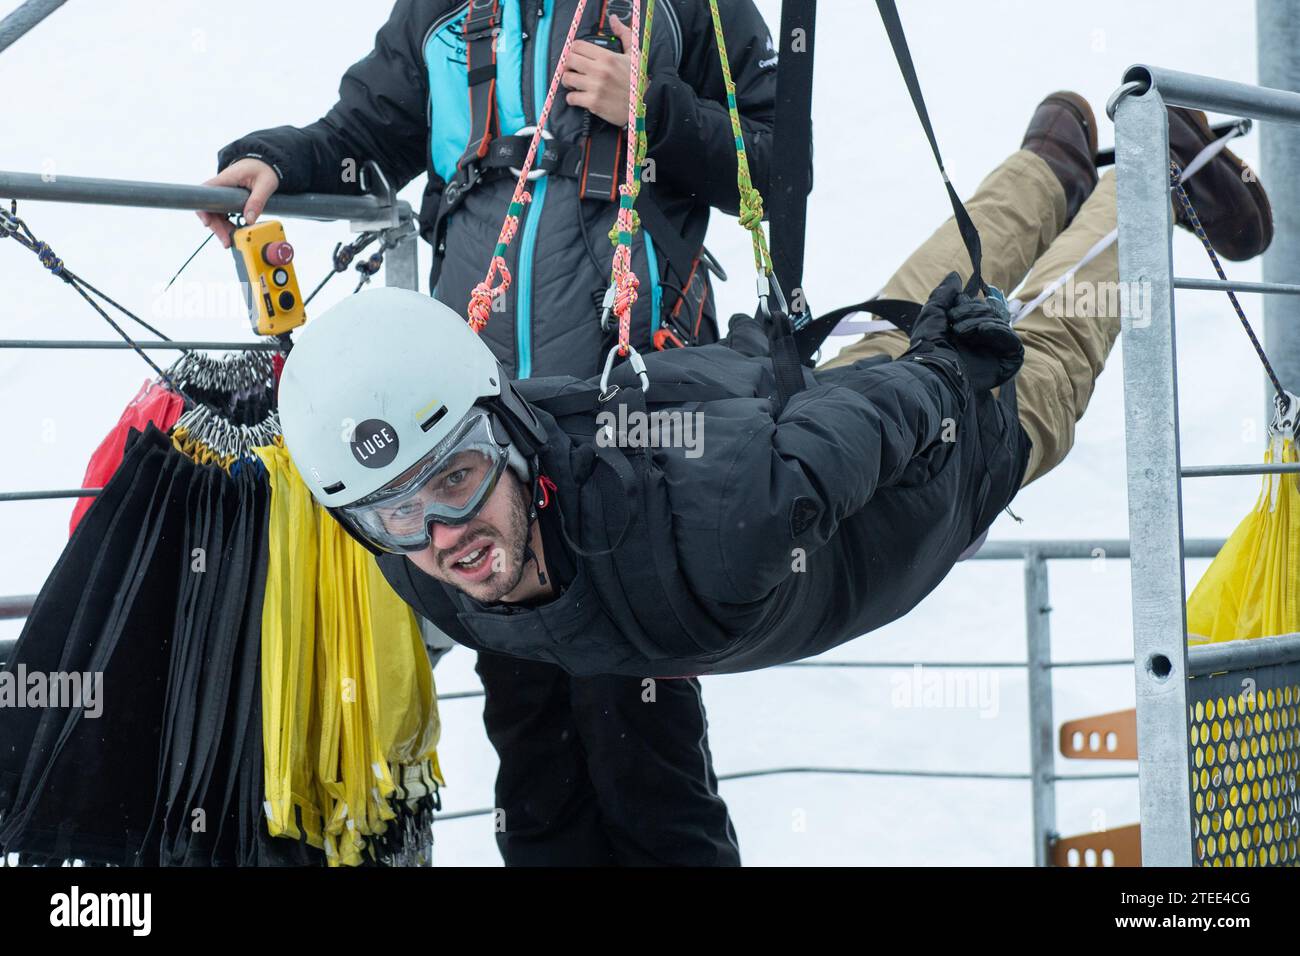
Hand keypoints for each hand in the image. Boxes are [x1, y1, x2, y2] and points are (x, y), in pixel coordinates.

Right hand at [195, 157, 279, 247]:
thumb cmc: (263, 169)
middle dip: (216, 227)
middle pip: (209, 209)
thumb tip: (249, 220)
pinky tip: (235, 233)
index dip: (203, 209)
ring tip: (231, 241)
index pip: (206, 194)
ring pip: (216, 214)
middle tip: (226, 242)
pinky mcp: (228, 200)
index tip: (206, 223)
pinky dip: (228, 225)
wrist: (266, 163)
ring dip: (222, 228)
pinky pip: (224, 214)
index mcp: (226, 179)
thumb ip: (257, 200)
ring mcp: (223, 194)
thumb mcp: (265, 184)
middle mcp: (220, 187)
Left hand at [562, 14, 634, 126]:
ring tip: (575, 84)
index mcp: (607, 57)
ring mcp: (596, 87)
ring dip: (568, 82)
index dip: (573, 50)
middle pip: (569, 60)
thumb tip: (614, 20)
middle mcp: (600, 70)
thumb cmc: (637, 81)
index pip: (577, 46)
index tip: (576, 57)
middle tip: (572, 70)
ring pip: (567, 78)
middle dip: (568, 65)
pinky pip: (571, 98)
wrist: (642, 106)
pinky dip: (572, 98)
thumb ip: (624, 35)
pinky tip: (579, 97)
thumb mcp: (634, 55)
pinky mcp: (593, 103)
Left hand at [910, 272, 1023, 390]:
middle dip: (972, 312)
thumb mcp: (933, 314)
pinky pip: (1012, 340)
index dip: (966, 304)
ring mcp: (996, 352)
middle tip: (954, 323)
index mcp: (967, 331)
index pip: (978, 307)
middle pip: (989, 312)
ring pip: (999, 323)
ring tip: (961, 332)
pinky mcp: (1009, 362)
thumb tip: (955, 275)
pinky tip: (982, 332)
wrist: (934, 371)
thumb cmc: (929, 348)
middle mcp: (982, 341)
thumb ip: (944, 294)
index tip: (951, 312)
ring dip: (978, 322)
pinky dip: (997, 331)